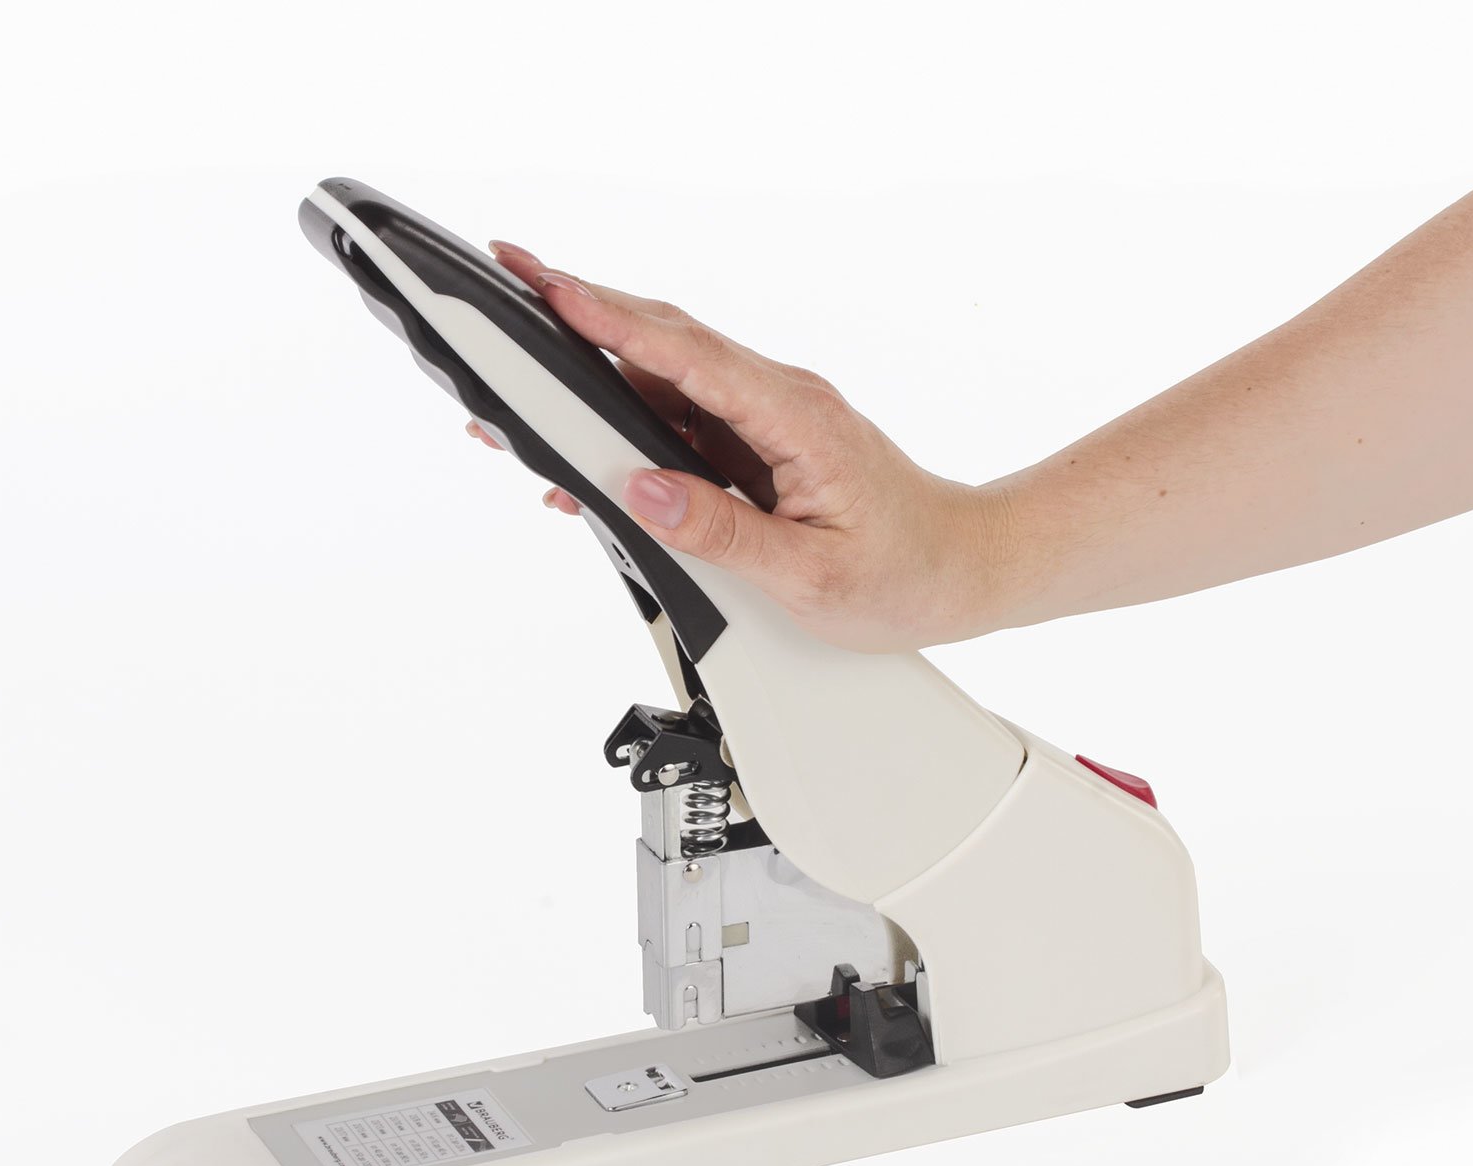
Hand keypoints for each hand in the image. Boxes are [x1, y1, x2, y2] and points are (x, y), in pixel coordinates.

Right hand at [466, 240, 1018, 651]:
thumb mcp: (809, 573)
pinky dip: (632, 425)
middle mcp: (779, 401)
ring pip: (668, 380)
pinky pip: (686, 420)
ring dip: (597, 377)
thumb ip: (722, 532)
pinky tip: (592, 452)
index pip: (686, 353)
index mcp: (794, 417)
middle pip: (666, 342)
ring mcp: (769, 419)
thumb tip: (645, 493)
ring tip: (525, 389)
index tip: (546, 288)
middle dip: (582, 312)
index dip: (610, 316)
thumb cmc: (906, 572)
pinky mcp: (762, 443)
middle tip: (507, 285)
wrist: (965, 568)